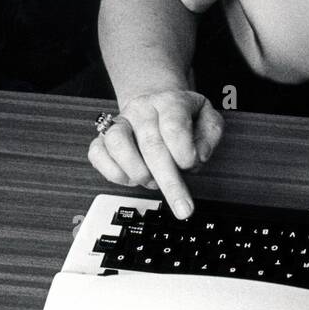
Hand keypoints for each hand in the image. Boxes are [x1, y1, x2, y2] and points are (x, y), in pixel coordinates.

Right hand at [87, 90, 223, 218]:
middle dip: (169, 182)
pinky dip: (114, 173)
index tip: (191, 164)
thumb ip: (211, 134)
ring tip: (153, 181)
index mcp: (170, 102)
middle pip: (151, 145)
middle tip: (182, 207)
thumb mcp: (208, 118)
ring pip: (117, 144)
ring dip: (139, 172)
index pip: (174, 126)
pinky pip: (97, 154)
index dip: (183, 151)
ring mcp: (120, 123)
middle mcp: (142, 109)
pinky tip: (131, 178)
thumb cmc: (183, 118)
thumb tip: (198, 155)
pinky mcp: (102, 138)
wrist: (157, 105)